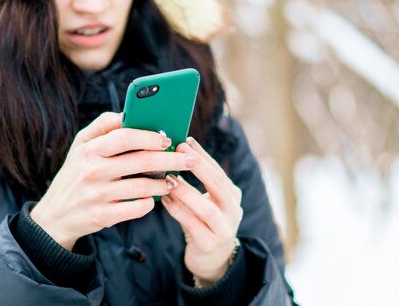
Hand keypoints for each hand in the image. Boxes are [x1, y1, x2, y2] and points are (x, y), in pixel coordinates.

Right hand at [30, 112, 195, 249]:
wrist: (55, 215)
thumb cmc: (75, 173)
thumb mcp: (80, 145)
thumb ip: (103, 126)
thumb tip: (129, 113)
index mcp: (89, 149)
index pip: (125, 136)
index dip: (150, 136)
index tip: (168, 139)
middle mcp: (92, 171)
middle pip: (141, 160)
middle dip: (171, 159)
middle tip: (189, 160)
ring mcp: (98, 195)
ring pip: (143, 186)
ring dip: (164, 183)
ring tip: (173, 181)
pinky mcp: (103, 216)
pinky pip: (138, 207)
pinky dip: (150, 202)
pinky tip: (154, 198)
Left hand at [161, 137, 242, 285]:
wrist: (212, 259)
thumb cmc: (202, 221)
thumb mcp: (204, 199)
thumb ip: (195, 180)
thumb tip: (177, 149)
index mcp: (232, 194)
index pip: (218, 170)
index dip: (202, 155)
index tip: (185, 140)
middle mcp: (233, 210)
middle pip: (218, 184)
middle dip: (198, 166)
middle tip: (178, 152)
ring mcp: (224, 229)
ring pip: (206, 208)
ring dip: (186, 192)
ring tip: (169, 179)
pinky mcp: (210, 244)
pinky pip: (192, 225)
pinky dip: (177, 211)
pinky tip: (165, 200)